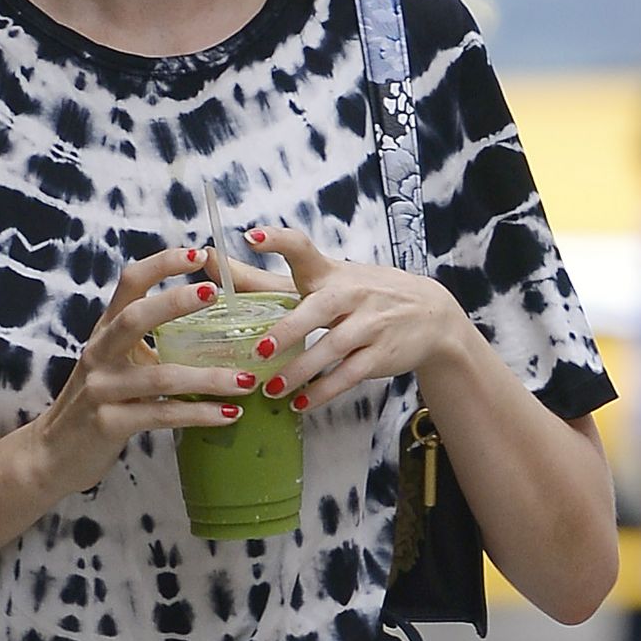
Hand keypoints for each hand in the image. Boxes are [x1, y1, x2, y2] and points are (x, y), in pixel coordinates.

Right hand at [29, 246, 257, 495]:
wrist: (53, 455)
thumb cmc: (98, 403)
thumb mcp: (116, 364)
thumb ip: (150, 344)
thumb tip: (212, 326)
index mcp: (105, 331)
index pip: (130, 283)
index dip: (162, 263)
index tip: (200, 254)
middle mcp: (100, 353)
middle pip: (136, 317)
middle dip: (177, 302)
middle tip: (217, 294)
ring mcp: (102, 389)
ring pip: (161, 376)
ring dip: (209, 377)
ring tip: (247, 379)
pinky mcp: (109, 423)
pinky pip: (163, 415)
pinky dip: (200, 413)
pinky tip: (228, 414)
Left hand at [203, 225, 467, 412]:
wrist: (429, 314)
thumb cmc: (360, 294)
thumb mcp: (322, 281)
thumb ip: (265, 279)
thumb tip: (210, 263)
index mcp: (328, 272)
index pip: (302, 248)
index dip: (278, 241)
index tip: (252, 237)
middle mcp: (350, 293)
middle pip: (318, 308)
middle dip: (289, 330)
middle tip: (258, 350)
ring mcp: (369, 324)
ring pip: (332, 348)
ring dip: (301, 371)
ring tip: (271, 389)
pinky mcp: (381, 354)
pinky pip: (349, 375)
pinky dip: (323, 391)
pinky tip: (300, 403)